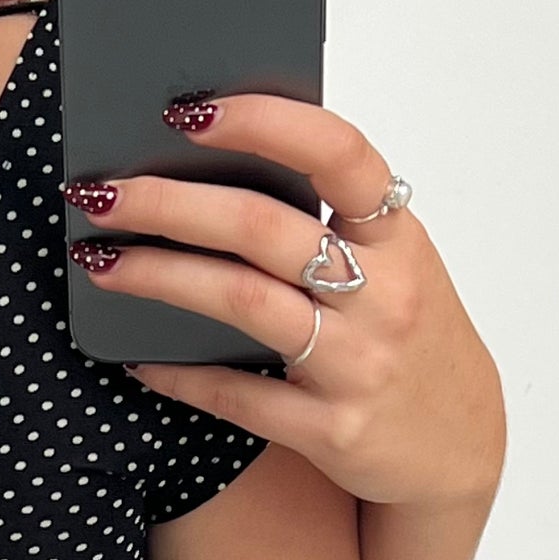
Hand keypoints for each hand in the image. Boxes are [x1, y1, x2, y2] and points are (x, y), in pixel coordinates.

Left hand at [64, 94, 503, 512]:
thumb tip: (213, 164)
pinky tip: (136, 355)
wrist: (460, 450)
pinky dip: (179, 373)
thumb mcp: (396, 266)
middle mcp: (385, 295)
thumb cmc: (410, 339)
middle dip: (169, 203)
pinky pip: (237, 396)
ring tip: (98, 260)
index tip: (188, 109)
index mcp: (399, 237)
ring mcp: (359, 366)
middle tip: (102, 193)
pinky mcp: (333, 430)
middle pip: (262, 228)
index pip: (337, 154)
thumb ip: (330, 222)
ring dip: (158, 276)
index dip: (263, 122)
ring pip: (241, 303)